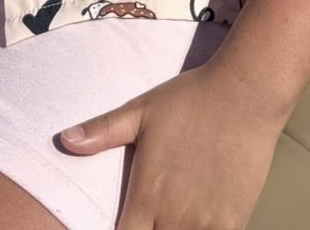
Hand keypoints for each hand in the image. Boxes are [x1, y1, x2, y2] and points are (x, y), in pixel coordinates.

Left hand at [58, 55, 284, 229]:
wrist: (245, 93)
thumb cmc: (191, 99)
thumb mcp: (142, 111)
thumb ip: (102, 132)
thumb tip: (64, 140)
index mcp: (145, 197)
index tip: (128, 225)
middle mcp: (172, 218)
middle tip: (154, 216)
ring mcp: (204, 224)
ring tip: (175, 217)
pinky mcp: (232, 222)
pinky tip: (202, 219)